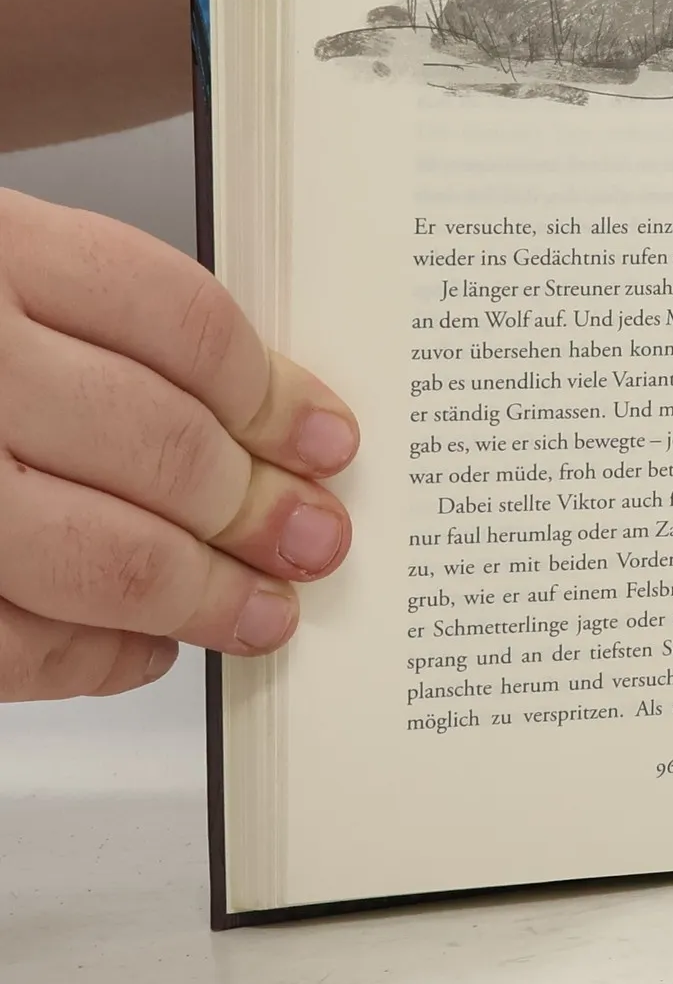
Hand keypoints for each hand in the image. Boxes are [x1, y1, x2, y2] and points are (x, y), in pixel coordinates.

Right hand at [0, 191, 356, 700]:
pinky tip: (145, 650)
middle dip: (257, 510)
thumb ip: (107, 325)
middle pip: (157, 446)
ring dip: (200, 596)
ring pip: (95, 556)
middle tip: (316, 540)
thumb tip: (270, 423)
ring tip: (262, 610)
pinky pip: (9, 643)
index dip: (276, 395)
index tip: (330, 441)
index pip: (182, 324)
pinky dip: (94, 659)